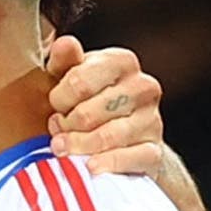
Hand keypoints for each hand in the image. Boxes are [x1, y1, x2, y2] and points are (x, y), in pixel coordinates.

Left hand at [45, 38, 165, 175]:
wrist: (115, 137)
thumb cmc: (84, 101)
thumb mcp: (69, 77)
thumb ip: (64, 61)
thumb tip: (63, 43)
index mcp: (122, 61)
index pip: (78, 82)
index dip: (58, 99)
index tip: (56, 106)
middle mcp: (143, 86)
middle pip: (87, 114)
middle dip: (65, 126)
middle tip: (58, 129)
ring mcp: (152, 119)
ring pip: (106, 137)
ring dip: (77, 147)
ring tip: (63, 148)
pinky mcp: (154, 150)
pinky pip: (130, 159)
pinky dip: (107, 164)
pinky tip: (89, 167)